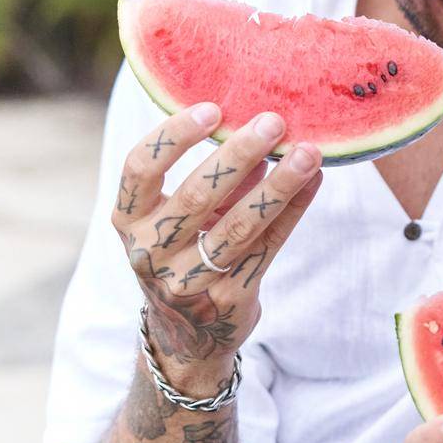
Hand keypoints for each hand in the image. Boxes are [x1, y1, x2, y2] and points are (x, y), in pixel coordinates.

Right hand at [114, 103, 322, 393]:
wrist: (186, 334)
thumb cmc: (183, 251)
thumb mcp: (175, 217)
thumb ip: (209, 177)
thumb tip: (258, 125)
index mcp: (128, 221)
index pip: (139, 169)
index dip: (173, 137)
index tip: (212, 109)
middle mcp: (149, 252)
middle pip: (197, 196)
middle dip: (238, 155)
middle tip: (274, 122)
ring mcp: (186, 281)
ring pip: (239, 226)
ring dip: (278, 184)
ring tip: (309, 152)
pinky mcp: (227, 300)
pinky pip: (268, 247)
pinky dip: (294, 210)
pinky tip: (314, 182)